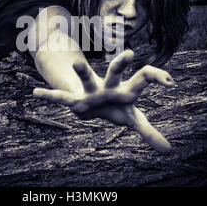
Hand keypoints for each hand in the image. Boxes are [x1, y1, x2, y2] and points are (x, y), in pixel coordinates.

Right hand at [33, 49, 174, 153]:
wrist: (91, 101)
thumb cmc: (115, 107)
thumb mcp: (132, 118)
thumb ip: (149, 132)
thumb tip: (170, 151)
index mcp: (125, 89)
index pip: (143, 77)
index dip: (156, 77)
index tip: (171, 80)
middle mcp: (108, 85)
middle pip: (115, 72)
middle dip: (120, 64)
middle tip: (130, 53)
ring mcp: (90, 90)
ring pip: (86, 78)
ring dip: (82, 71)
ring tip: (75, 63)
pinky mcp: (75, 99)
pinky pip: (61, 97)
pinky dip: (49, 96)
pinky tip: (36, 93)